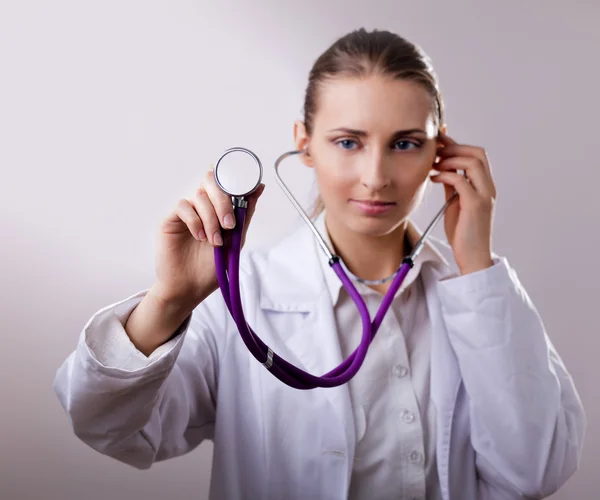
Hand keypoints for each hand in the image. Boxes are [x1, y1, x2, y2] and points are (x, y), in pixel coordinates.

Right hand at [154, 167, 264, 307]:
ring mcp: (187, 212)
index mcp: (218, 208)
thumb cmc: (211, 267)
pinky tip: (199, 236)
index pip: (225, 183)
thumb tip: (259, 187)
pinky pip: (184, 206)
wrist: (190, 288)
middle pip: (211, 182)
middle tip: (229, 225)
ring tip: (214, 241)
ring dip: (211, 219)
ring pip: (199, 196)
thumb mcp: (236, 240)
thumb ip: (245, 214)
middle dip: (224, 202)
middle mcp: (203, 207)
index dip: (234, 180)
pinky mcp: (171, 219)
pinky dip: (195, 221)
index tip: (246, 188)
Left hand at [430, 131, 495, 274]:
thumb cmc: (463, 233)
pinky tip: (433, 178)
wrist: (472, 256)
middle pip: (477, 153)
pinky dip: (445, 174)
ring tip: (434, 164)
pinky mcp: (476, 205)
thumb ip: (453, 186)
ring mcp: (484, 195)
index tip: (439, 141)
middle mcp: (488, 188)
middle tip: (435, 151)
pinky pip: (461, 180)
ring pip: (473, 162)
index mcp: (484, 186)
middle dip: (455, 147)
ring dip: (450, 159)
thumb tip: (442, 169)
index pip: (476, 155)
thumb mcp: (455, 203)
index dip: (457, 145)